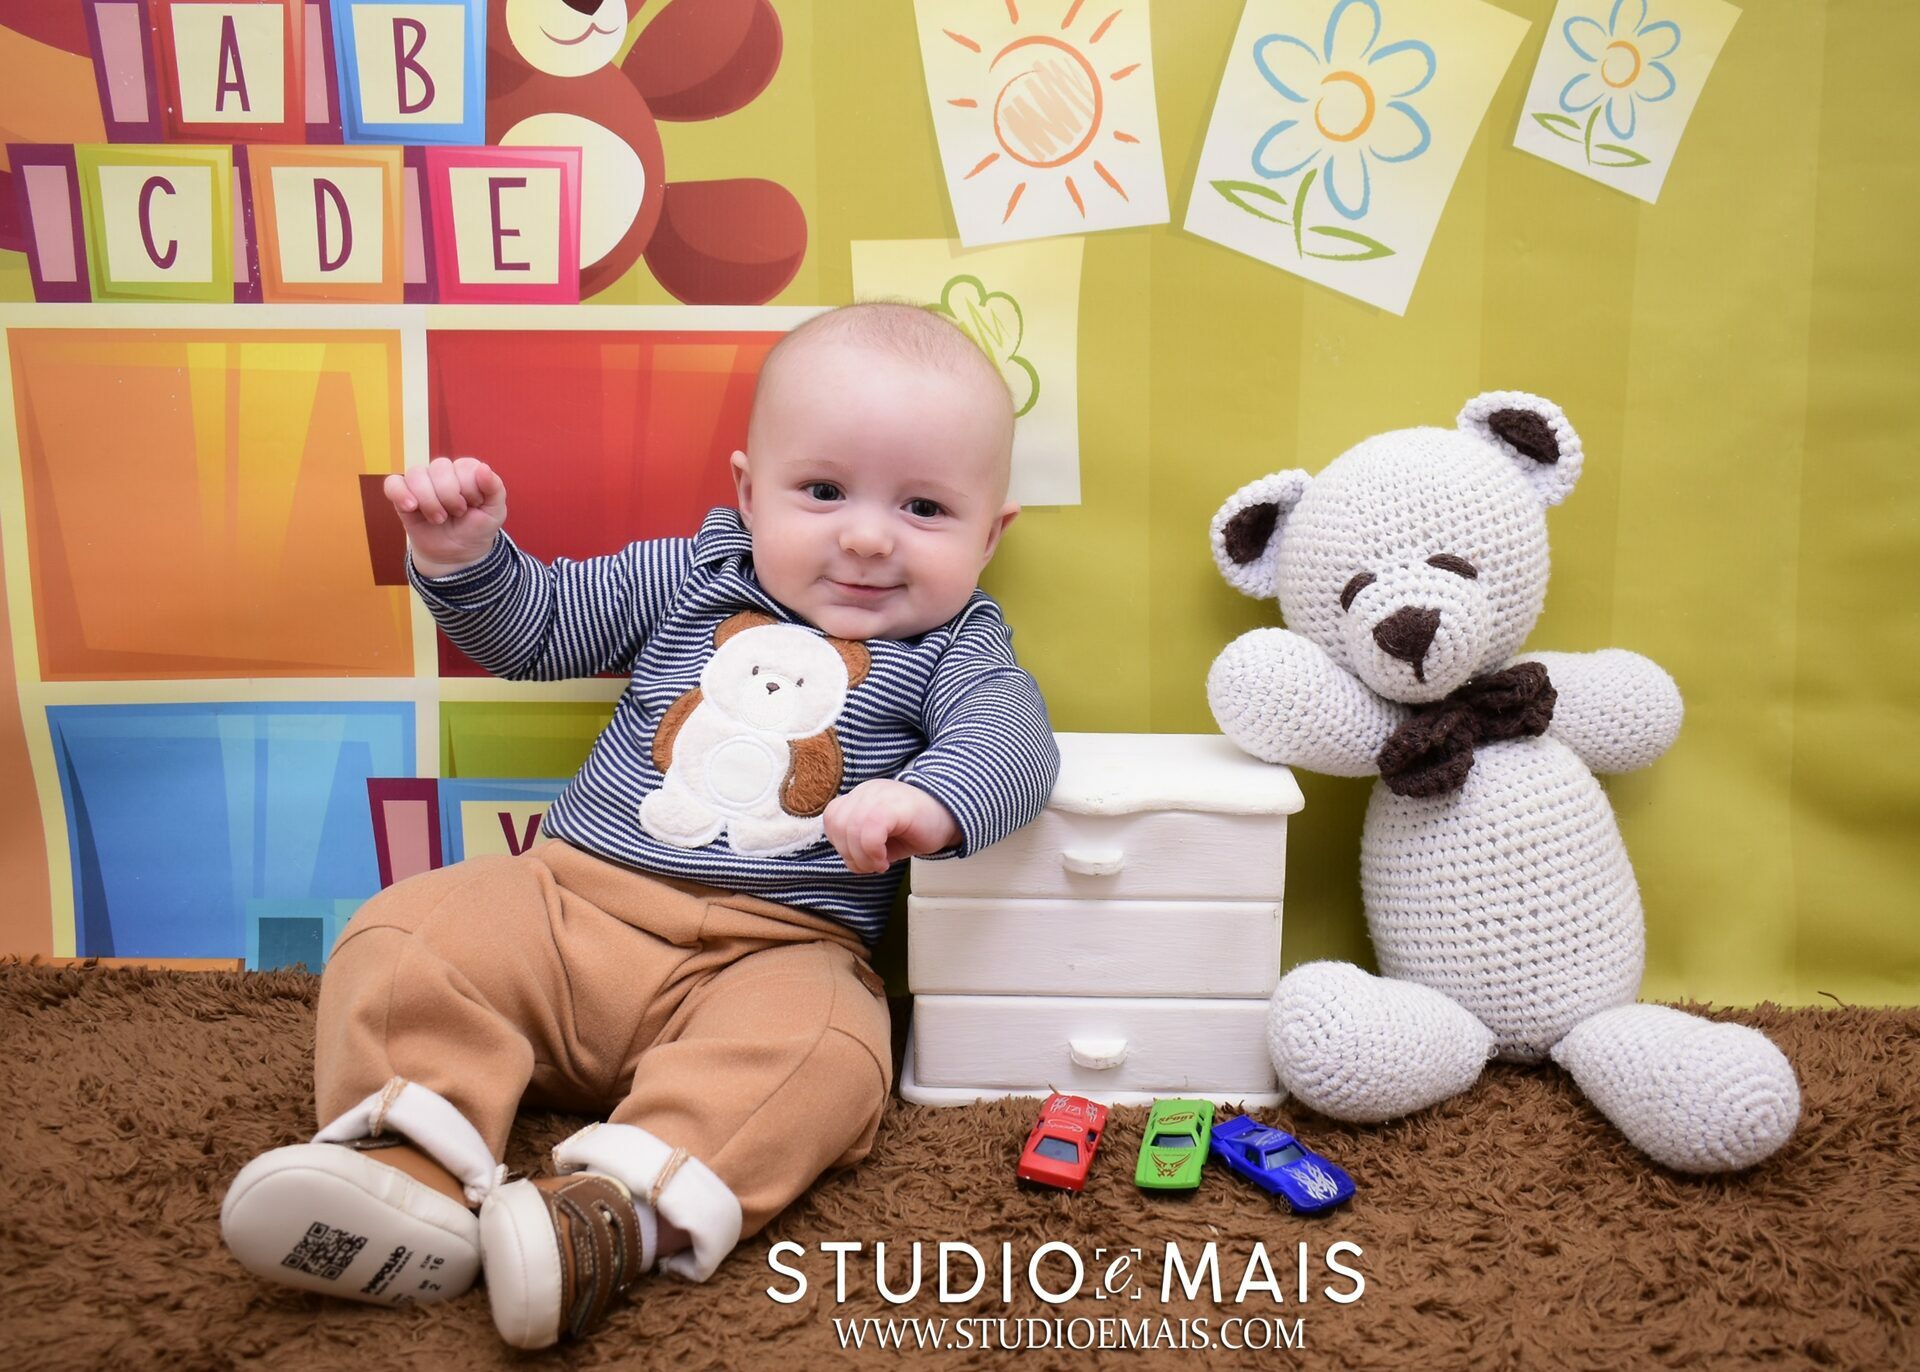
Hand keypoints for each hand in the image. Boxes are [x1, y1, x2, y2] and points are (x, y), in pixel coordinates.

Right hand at [383, 457, 507, 575]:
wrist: (456, 554)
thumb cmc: (476, 529)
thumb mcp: (495, 513)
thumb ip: (495, 489)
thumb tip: (483, 468)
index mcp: (467, 470)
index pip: (464, 466)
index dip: (470, 490)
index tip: (474, 506)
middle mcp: (443, 472)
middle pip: (439, 468)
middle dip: (450, 497)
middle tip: (456, 514)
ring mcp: (421, 483)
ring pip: (416, 474)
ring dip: (429, 501)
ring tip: (438, 519)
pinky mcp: (403, 496)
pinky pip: (392, 484)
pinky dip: (400, 494)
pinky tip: (411, 507)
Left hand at [823, 780, 961, 873]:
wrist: (952, 818)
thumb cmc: (918, 829)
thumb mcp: (882, 838)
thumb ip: (859, 843)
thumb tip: (851, 861)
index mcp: (861, 796)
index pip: (832, 817)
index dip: (841, 843)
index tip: (862, 857)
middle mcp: (867, 791)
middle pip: (837, 825)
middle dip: (850, 854)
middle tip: (872, 865)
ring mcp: (879, 795)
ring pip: (850, 830)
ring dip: (862, 857)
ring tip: (880, 864)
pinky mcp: (893, 806)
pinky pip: (869, 831)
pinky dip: (872, 852)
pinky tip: (886, 860)